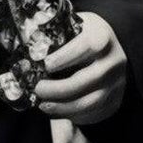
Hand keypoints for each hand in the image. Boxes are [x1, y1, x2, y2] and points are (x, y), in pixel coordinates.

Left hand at [33, 11, 126, 125]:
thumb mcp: (73, 26)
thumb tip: (25, 46)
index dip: (65, 57)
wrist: (110, 49)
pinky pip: (94, 114)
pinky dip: (73, 115)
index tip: (46, 65)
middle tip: (38, 89)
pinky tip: (57, 111)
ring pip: (91, 102)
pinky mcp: (114, 101)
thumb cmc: (83, 36)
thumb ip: (54, 34)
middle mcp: (115, 61)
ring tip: (43, 105)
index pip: (87, 47)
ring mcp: (117, 83)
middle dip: (58, 89)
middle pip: (88, 80)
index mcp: (103, 37)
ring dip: (63, 108)